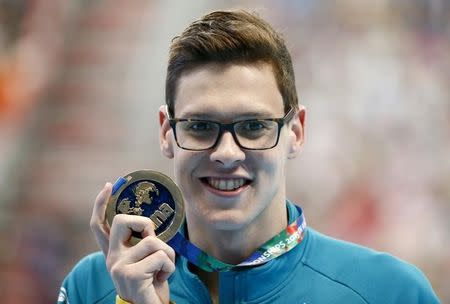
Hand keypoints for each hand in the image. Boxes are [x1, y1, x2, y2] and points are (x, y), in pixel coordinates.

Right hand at [90, 183, 175, 303]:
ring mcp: (118, 265)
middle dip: (144, 224)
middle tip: (153, 240)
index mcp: (114, 253)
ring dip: (167, 254)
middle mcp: (111, 258)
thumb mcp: (145, 262)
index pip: (99, 225)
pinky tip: (162, 278)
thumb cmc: (150, 285)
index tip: (109, 185)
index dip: (101, 204)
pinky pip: (161, 257)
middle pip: (122, 221)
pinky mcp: (130, 274)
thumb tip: (149, 228)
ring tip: (163, 269)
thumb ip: (142, 245)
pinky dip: (170, 267)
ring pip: (152, 241)